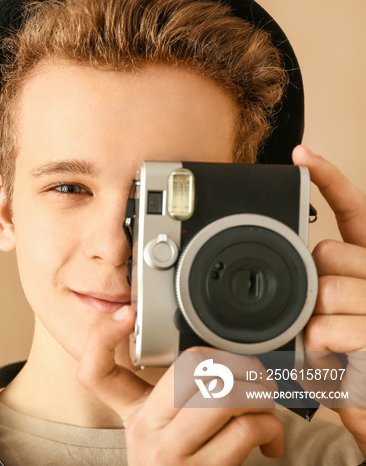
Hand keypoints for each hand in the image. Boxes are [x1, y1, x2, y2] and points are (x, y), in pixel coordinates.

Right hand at [78, 306, 283, 464]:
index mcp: (133, 415)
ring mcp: (170, 454)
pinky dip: (272, 428)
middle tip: (254, 379)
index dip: (100, 337)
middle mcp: (144, 432)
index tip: (125, 314)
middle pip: (189, 366)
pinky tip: (269, 442)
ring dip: (261, 396)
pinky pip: (247, 427)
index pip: (94, 372)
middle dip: (239, 364)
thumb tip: (222, 357)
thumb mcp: (169, 434)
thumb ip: (178, 398)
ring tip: (263, 409)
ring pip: (224, 392)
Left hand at [294, 145, 365, 455]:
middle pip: (328, 253)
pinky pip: (328, 327)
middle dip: (313, 290)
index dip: (330, 180)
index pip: (357, 211)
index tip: (303, 154)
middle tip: (327, 325)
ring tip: (334, 352)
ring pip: (325, 289)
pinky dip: (320, 351)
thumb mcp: (332, 328)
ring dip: (315, 327)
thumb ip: (321, 292)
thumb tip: (305, 270)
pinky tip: (337, 364)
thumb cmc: (357, 374)